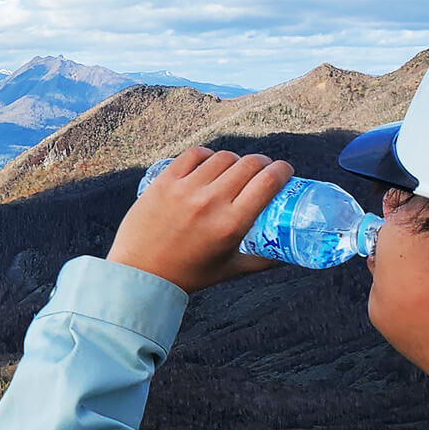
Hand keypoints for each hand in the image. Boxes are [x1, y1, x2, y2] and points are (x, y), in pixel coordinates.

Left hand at [107, 147, 293, 292]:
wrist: (140, 272)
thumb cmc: (187, 274)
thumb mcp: (231, 270)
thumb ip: (262, 261)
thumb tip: (288, 255)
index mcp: (232, 223)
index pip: (268, 181)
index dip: (282, 170)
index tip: (285, 170)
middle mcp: (211, 202)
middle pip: (249, 164)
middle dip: (263, 163)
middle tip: (263, 169)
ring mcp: (186, 189)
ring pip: (222, 158)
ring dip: (235, 160)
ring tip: (235, 168)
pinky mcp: (165, 181)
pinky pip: (193, 155)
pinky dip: (207, 155)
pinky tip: (210, 163)